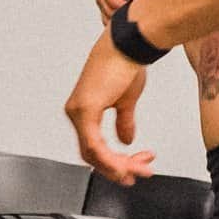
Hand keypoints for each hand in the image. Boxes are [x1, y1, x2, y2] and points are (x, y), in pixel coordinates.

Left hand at [65, 32, 157, 185]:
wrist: (129, 44)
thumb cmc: (126, 63)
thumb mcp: (126, 100)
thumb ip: (123, 122)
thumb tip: (126, 140)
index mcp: (83, 110)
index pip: (94, 147)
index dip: (112, 163)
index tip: (132, 170)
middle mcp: (76, 112)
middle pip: (92, 155)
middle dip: (119, 168)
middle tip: (140, 173)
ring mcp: (78, 111)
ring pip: (93, 154)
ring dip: (119, 166)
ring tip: (141, 168)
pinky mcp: (86, 109)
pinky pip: (94, 145)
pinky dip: (110, 159)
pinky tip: (125, 165)